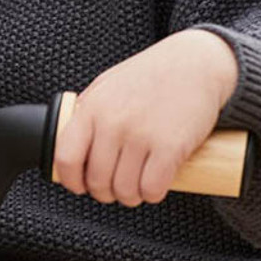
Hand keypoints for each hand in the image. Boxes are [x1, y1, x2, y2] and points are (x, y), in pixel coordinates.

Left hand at [51, 29, 238, 206]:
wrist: (194, 64)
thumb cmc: (150, 75)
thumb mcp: (107, 85)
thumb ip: (88, 111)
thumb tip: (71, 139)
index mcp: (92, 108)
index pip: (66, 157)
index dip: (71, 180)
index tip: (80, 186)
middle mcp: (113, 123)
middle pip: (97, 180)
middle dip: (106, 193)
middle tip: (115, 188)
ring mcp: (141, 136)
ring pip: (125, 190)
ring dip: (131, 196)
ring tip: (137, 187)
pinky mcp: (171, 147)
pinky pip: (152, 189)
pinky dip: (152, 194)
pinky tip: (155, 185)